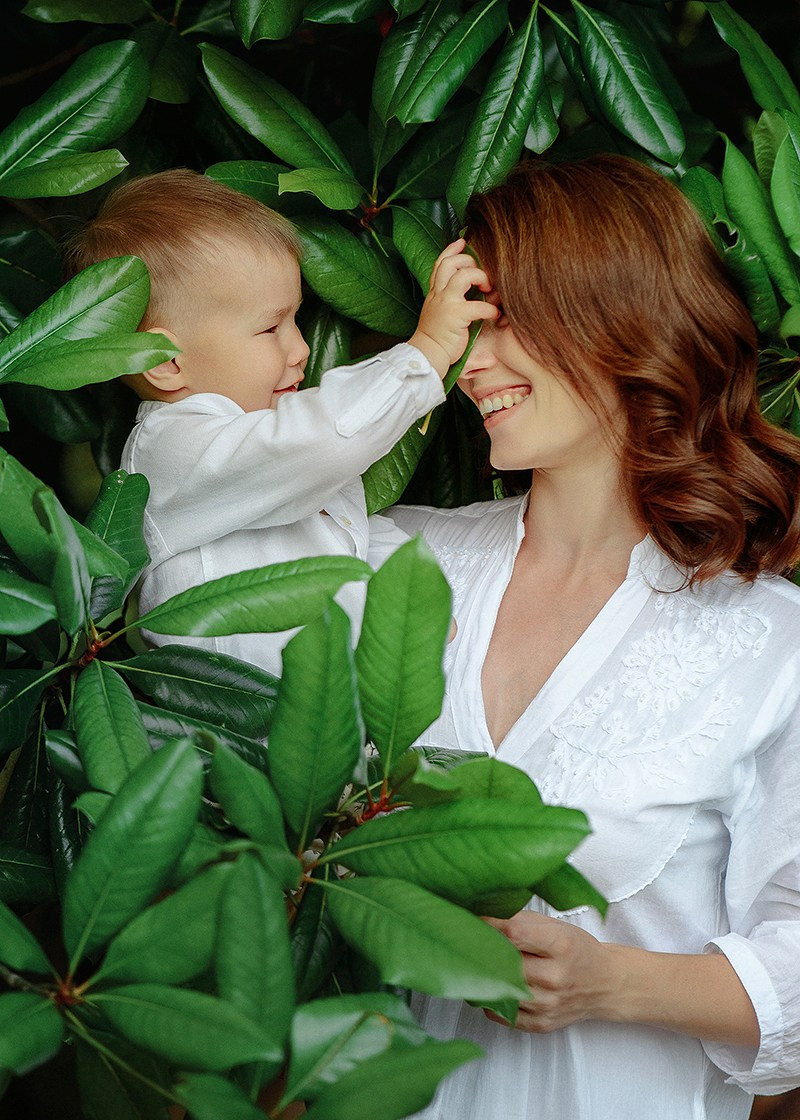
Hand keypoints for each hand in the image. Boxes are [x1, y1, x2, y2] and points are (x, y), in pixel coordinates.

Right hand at [409, 239, 498, 376]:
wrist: (427, 354)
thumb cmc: (436, 336)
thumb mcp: (438, 311)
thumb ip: (450, 298)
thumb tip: (472, 290)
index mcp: (434, 292)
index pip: (440, 263)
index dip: (451, 250)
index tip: (462, 242)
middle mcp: (439, 294)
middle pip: (452, 263)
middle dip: (470, 263)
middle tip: (482, 278)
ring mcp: (447, 303)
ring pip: (464, 276)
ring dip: (481, 278)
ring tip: (488, 289)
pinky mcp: (456, 316)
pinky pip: (479, 305)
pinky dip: (491, 308)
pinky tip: (495, 314)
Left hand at [484, 912, 614, 1033]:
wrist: (605, 983)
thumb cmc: (578, 950)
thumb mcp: (556, 926)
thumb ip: (522, 921)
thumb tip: (484, 916)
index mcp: (561, 946)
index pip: (515, 934)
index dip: (490, 924)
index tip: (475, 919)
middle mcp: (555, 977)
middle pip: (505, 963)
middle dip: (485, 951)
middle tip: (473, 943)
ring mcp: (549, 1004)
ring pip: (502, 989)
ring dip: (487, 976)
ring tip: (481, 964)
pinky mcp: (542, 1024)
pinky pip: (504, 1014)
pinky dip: (493, 1000)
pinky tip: (494, 986)